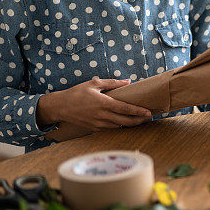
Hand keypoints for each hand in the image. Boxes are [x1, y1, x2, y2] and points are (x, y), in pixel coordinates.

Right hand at [36, 78, 152, 131]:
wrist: (60, 107)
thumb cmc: (77, 93)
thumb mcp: (94, 84)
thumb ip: (112, 83)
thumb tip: (127, 81)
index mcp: (103, 103)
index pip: (125, 109)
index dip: (138, 112)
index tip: (148, 112)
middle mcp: (102, 115)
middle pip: (125, 121)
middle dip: (139, 120)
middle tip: (148, 117)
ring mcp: (98, 124)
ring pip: (118, 126)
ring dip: (129, 124)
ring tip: (139, 119)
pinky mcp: (94, 128)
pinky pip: (110, 128)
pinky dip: (118, 125)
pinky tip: (123, 121)